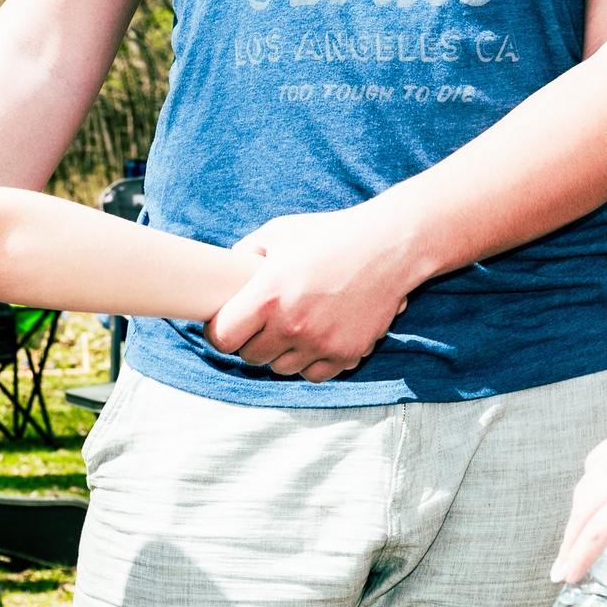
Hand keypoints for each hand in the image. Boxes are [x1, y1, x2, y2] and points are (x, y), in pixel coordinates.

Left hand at [203, 207, 418, 381]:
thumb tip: (223, 276)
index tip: (225, 325)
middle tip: (262, 322)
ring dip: (282, 352)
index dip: (219, 333)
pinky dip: (311, 361)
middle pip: (251, 357)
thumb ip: (243, 254)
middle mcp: (292, 326)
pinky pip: (314, 374)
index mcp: (267, 296)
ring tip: (292, 326)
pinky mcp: (347, 354)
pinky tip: (315, 337)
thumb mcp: (278, 232)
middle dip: (252, 341)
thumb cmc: (329, 235)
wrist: (387, 245)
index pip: (222, 339)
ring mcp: (321, 344)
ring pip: (281, 368)